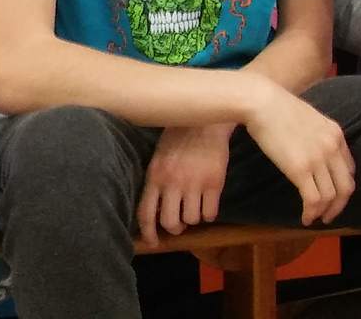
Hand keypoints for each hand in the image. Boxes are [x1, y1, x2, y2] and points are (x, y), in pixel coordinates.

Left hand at [137, 122, 233, 246]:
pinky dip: (210, 213)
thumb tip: (155, 210)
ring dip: (194, 218)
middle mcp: (173, 182)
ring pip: (192, 219)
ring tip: (196, 207)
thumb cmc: (180, 136)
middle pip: (170, 222)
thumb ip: (156, 180)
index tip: (153, 242)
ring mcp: (194, 183)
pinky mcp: (214, 183)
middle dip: (175, 228)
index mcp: (155, 175)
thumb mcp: (159, 155)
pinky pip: (210, 213)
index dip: (148, 233)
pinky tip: (209, 204)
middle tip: (180, 224)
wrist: (207, 119)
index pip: (146, 213)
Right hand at [243, 84, 356, 227]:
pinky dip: (311, 213)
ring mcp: (318, 159)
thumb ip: (318, 135)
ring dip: (324, 212)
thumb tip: (312, 151)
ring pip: (330, 197)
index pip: (349, 168)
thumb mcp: (309, 118)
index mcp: (336, 134)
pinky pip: (313, 200)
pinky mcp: (300, 169)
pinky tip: (305, 218)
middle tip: (329, 215)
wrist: (263, 102)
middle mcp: (332, 147)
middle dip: (339, 206)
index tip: (334, 196)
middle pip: (346, 187)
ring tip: (314, 218)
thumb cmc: (278, 107)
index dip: (343, 187)